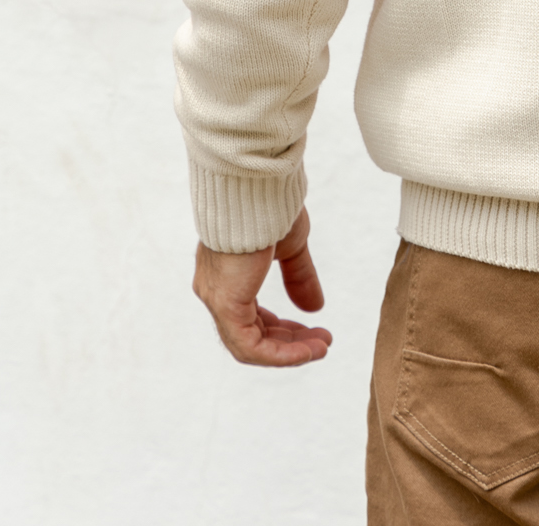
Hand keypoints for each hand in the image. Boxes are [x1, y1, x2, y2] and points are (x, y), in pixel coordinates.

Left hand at [193, 204, 331, 366]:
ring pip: (249, 345)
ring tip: (321, 349)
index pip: (252, 316)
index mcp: (229, 274)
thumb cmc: (268, 204)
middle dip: (290, 341)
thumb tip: (315, 308)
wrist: (255, 185)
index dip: (283, 328)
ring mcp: (217, 298)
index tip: (313, 329)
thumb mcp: (290, 246)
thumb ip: (298, 277)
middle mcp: (216, 289)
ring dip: (288, 352)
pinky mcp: (225, 304)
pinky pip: (248, 346)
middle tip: (322, 343)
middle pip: (252, 333)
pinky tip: (307, 351)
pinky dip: (279, 354)